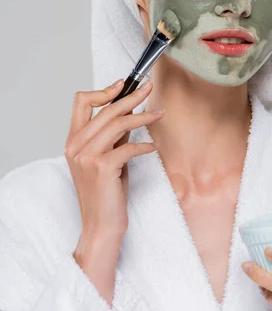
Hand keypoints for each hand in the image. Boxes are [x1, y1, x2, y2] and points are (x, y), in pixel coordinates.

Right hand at [64, 78, 162, 241]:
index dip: (104, 90)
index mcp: (73, 141)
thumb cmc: (106, 193)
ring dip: (143, 116)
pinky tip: (151, 148)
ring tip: (159, 114)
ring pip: (118, 123)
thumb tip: (129, 111)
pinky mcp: (101, 167)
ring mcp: (87, 156)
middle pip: (106, 109)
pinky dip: (143, 145)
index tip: (124, 85)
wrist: (101, 226)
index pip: (81, 102)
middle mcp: (76, 145)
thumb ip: (113, 136)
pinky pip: (127, 146)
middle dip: (132, 96)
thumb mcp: (107, 158)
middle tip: (149, 87)